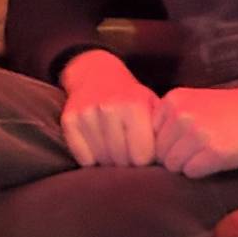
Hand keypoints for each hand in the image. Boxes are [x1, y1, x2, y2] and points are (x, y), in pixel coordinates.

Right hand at [58, 49, 161, 166]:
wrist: (96, 74)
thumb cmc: (131, 97)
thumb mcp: (151, 106)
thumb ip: (161, 131)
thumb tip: (167, 160)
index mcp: (134, 105)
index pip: (142, 156)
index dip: (145, 159)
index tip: (144, 151)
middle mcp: (109, 108)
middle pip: (121, 160)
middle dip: (127, 162)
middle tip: (128, 152)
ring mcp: (86, 114)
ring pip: (101, 160)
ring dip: (109, 161)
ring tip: (114, 148)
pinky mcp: (69, 120)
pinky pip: (83, 158)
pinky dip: (91, 158)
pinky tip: (97, 146)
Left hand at [153, 79, 237, 178]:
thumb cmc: (234, 110)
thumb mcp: (195, 103)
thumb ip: (172, 119)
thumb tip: (148, 152)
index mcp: (173, 100)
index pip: (150, 136)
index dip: (168, 145)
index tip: (186, 143)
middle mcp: (180, 115)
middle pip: (160, 154)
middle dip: (177, 158)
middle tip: (201, 153)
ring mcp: (196, 133)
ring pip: (173, 166)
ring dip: (189, 167)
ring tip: (210, 155)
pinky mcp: (214, 152)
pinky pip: (192, 174)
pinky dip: (202, 173)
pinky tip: (219, 160)